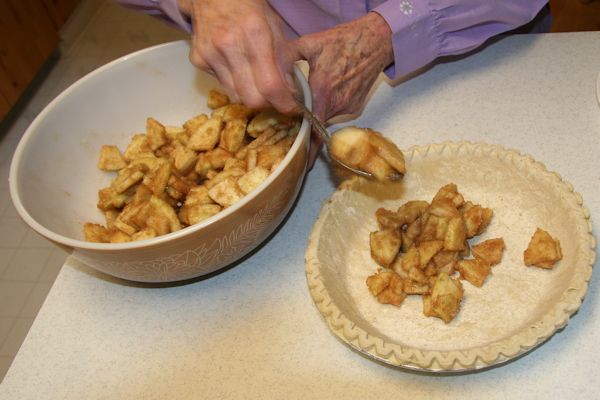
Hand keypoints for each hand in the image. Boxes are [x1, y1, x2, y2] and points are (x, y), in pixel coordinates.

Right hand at [177, 0, 297, 113]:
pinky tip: (235, 65)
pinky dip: (233, 82)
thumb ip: (284, 62)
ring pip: (236, 96)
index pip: (270, 85)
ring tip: (254, 78)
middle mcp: (230, 46)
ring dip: (249, 93)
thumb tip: (289, 94)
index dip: (283, 103)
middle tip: (273, 96)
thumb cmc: (249, 9)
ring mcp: (211, 54)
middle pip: (251, 99)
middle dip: (266, 103)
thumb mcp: (275, 28)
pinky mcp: (198, 60)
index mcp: (255, 34)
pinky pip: (222, 85)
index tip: (290, 108)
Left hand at [291, 12, 393, 163]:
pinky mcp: (355, 107)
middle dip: (307, 125)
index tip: (300, 162)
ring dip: (319, 112)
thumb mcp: (311, 44)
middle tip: (296, 123)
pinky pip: (337, 112)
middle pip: (316, 123)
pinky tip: (331, 90)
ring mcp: (348, 107)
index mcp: (323, 90)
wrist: (375, 41)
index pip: (313, 129)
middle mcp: (336, 103)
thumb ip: (287, 56)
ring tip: (317, 96)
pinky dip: (330, 107)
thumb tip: (268, 66)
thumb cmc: (344, 41)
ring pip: (326, 118)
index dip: (308, 149)